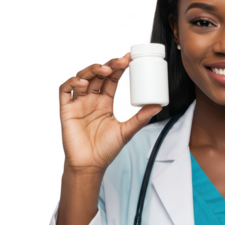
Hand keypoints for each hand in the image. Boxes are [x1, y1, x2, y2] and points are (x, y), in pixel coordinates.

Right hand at [58, 52, 161, 174]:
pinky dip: (73, 83)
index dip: (118, 68)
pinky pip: (65, 91)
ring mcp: (78, 103)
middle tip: (120, 61)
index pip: (111, 79)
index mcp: (105, 102)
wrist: (90, 165)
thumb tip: (158, 105)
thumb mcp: (127, 131)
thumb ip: (141, 118)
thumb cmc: (106, 150)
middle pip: (98, 75)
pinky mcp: (66, 110)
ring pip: (82, 78)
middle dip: (108, 65)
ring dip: (92, 70)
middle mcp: (91, 99)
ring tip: (105, 69)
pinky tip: (84, 83)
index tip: (128, 60)